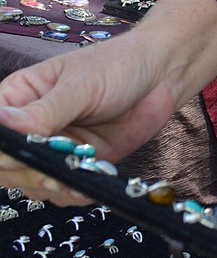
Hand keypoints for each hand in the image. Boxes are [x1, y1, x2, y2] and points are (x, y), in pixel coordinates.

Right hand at [0, 36, 176, 205]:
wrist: (160, 75)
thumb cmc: (118, 65)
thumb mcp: (80, 85)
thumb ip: (44, 112)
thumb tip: (4, 126)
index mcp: (18, 98)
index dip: (3, 150)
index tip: (17, 156)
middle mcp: (29, 126)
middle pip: (6, 165)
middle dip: (28, 171)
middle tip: (52, 170)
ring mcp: (52, 148)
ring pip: (31, 182)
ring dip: (51, 185)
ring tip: (74, 175)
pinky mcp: (76, 164)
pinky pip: (62, 190)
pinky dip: (72, 192)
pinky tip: (87, 184)